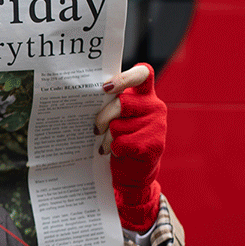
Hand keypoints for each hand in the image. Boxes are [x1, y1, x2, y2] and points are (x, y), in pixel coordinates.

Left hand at [94, 64, 165, 232]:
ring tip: (108, 145)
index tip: (106, 88)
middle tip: (96, 128)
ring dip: (107, 138)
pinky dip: (114, 149)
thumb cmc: (122, 138)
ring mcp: (158, 125)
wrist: (134, 172)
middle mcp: (155, 106)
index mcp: (145, 95)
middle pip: (122, 102)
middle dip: (103, 116)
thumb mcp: (118, 117)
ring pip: (119, 126)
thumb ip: (112, 104)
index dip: (124, 78)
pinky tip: (116, 152)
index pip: (142, 73)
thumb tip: (86, 99)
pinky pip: (123, 143)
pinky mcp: (155, 145)